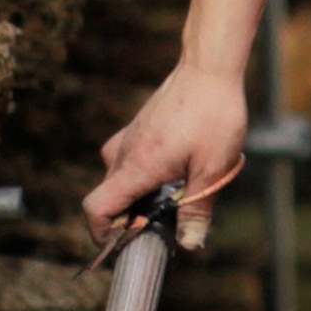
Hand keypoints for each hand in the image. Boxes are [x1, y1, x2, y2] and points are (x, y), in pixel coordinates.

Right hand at [85, 61, 248, 251]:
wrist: (209, 67)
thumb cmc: (213, 114)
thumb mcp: (213, 169)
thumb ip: (198, 209)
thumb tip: (190, 244)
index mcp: (137, 167)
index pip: (96, 208)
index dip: (102, 233)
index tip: (125, 242)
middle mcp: (124, 153)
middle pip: (109, 199)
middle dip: (130, 218)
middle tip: (166, 222)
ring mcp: (128, 138)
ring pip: (120, 179)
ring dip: (140, 194)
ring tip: (176, 194)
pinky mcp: (138, 128)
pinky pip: (129, 160)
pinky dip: (144, 174)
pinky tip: (176, 169)